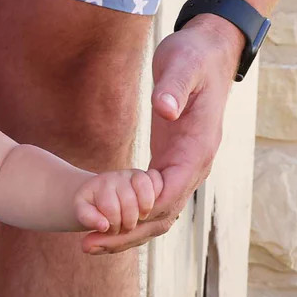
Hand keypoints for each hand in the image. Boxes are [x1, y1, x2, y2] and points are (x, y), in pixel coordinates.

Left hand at [81, 14, 243, 253]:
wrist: (208, 50)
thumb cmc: (193, 54)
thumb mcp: (182, 64)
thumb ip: (173, 87)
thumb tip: (165, 110)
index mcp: (198, 148)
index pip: (170, 194)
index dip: (139, 213)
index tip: (108, 227)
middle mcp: (195, 164)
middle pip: (162, 216)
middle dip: (127, 235)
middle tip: (88, 247)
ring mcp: (184, 166)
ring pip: (158, 215)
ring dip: (126, 233)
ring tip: (90, 245)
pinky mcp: (171, 163)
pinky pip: (152, 200)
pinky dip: (130, 216)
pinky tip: (103, 223)